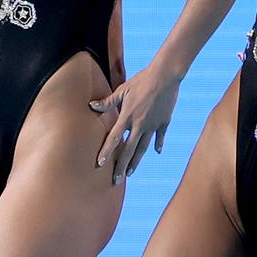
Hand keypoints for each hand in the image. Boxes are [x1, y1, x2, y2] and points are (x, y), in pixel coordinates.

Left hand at [90, 63, 180, 179]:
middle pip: (129, 150)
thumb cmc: (142, 80)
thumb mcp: (122, 89)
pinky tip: (156, 152)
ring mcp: (153, 125)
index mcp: (127, 116)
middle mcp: (140, 124)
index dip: (106, 152)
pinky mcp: (164, 122)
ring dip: (135, 162)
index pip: (114, 138)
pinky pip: (160, 137)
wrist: (165, 75)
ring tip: (130, 174)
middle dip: (121, 166)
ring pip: (143, 148)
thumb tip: (91, 106)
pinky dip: (158, 144)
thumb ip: (108, 102)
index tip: (100, 165)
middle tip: (116, 180)